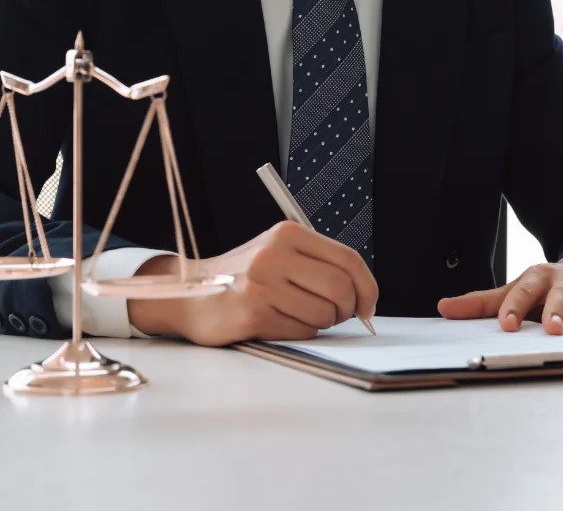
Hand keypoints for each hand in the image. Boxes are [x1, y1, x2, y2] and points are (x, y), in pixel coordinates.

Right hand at [128, 221, 377, 346]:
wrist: (190, 295)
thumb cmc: (246, 278)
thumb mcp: (281, 254)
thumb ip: (320, 264)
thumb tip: (365, 294)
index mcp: (287, 234)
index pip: (348, 259)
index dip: (368, 287)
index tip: (369, 306)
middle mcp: (274, 255)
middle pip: (341, 288)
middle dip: (347, 309)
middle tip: (337, 314)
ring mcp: (261, 285)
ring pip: (324, 314)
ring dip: (322, 322)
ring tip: (300, 314)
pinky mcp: (253, 314)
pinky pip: (302, 331)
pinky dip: (301, 331)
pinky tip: (280, 322)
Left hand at [437, 253, 562, 341]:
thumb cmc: (548, 287)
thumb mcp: (517, 289)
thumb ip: (483, 303)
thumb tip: (444, 308)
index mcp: (539, 277)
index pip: (524, 290)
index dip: (514, 306)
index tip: (506, 324)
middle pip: (561, 295)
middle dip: (557, 311)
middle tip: (551, 328)